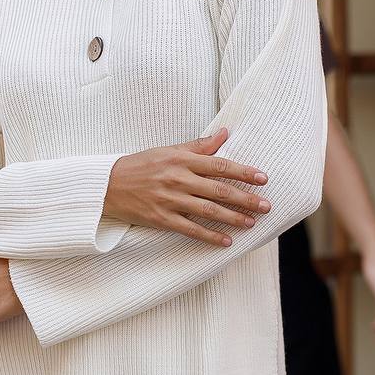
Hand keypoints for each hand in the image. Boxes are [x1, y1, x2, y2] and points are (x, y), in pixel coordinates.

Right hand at [103, 128, 272, 246]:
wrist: (108, 184)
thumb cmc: (141, 165)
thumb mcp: (169, 150)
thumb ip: (199, 146)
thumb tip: (224, 133)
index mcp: (182, 160)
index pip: (220, 165)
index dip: (244, 172)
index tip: (263, 178)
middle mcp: (178, 179)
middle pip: (219, 190)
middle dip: (246, 198)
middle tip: (266, 205)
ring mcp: (170, 200)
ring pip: (208, 211)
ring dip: (233, 218)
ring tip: (252, 223)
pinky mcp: (162, 219)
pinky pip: (191, 229)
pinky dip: (209, 236)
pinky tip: (226, 241)